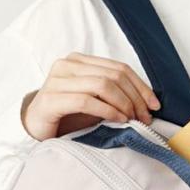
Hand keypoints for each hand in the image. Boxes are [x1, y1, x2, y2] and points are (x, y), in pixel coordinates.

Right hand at [21, 52, 160, 140]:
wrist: (35, 128)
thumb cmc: (67, 116)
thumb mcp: (95, 101)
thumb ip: (114, 95)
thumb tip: (147, 104)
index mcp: (80, 61)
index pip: (119, 68)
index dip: (141, 86)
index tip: (154, 105)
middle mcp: (67, 65)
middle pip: (113, 76)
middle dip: (135, 98)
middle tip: (144, 117)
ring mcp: (57, 80)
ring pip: (102, 85)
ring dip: (123, 104)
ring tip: (132, 119)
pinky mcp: (51, 99)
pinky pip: (87, 101)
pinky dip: (108, 111)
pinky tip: (119, 120)